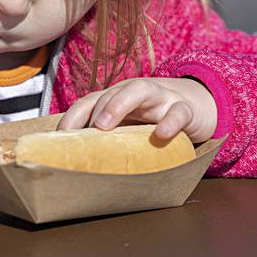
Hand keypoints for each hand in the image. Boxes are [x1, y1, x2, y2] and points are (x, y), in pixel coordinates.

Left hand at [57, 77, 217, 142]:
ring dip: (118, 104)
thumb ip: (111, 139)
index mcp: (117, 98)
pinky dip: (171, 121)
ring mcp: (160, 97)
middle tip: (84, 132)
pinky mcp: (186, 108)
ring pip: (138, 90)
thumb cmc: (155, 118)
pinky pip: (179, 111)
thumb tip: (81, 167)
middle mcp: (134, 92)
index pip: (88, 101)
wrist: (198, 105)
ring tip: (104, 125)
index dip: (71, 117)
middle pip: (109, 93)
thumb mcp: (131, 126)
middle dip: (93, 111)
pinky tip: (162, 134)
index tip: (59, 138)